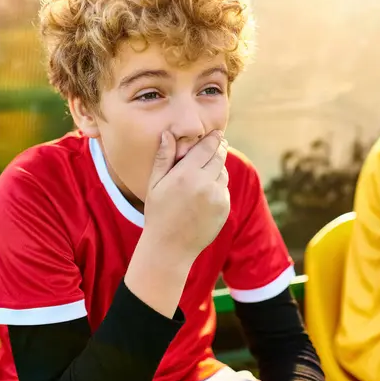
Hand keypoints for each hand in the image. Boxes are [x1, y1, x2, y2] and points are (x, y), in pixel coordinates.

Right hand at [143, 130, 229, 264]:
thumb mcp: (155, 184)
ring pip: (223, 172)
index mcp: (186, 174)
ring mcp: (217, 197)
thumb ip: (163, 157)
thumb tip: (168, 134)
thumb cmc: (158, 213)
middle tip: (219, 142)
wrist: (170, 247)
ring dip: (217, 169)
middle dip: (219, 148)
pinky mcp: (224, 208)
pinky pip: (224, 189)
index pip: (207, 147)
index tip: (217, 133)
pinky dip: (218, 187)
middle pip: (220, 156)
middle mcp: (205, 183)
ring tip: (204, 174)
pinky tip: (204, 195)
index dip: (214, 138)